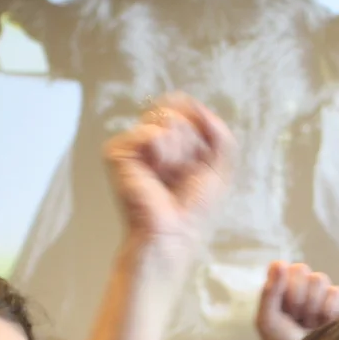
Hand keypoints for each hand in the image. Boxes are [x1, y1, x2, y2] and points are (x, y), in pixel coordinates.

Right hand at [104, 96, 234, 261]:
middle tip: (180, 174)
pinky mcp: (118, 152)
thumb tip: (198, 107)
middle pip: (177, 111)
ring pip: (166, 119)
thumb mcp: (221, 166)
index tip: (198, 162)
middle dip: (190, 144)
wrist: (174, 233)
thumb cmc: (194, 209)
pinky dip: (161, 153)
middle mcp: (150, 138)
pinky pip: (149, 133)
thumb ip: (219, 132)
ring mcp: (132, 144)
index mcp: (171, 140)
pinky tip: (156, 173)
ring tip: (169, 176)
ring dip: (178, 151)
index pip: (185, 106)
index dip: (199, 130)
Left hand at [254, 262, 338, 339]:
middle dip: (297, 299)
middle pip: (303, 271)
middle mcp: (304, 290)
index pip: (285, 268)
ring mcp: (324, 297)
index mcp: (283, 291)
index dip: (284, 287)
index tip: (283, 310)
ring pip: (320, 280)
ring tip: (311, 326)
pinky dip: (331, 310)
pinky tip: (327, 325)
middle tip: (297, 320)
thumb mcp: (268, 321)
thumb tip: (279, 262)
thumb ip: (269, 292)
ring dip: (312, 307)